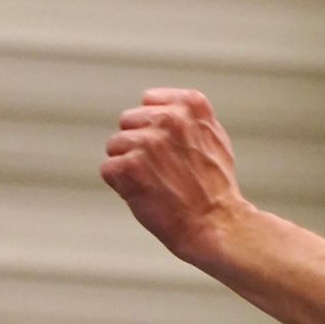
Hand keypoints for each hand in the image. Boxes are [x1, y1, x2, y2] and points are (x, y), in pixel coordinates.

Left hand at [101, 88, 248, 267]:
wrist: (215, 223)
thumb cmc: (216, 187)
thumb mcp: (215, 137)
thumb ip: (189, 117)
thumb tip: (162, 107)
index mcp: (190, 105)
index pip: (149, 101)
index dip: (154, 127)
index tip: (170, 147)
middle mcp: (168, 118)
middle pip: (128, 122)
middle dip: (138, 144)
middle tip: (162, 169)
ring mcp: (147, 142)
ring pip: (115, 146)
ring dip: (129, 166)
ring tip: (156, 183)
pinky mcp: (129, 166)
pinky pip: (108, 169)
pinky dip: (121, 185)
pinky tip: (145, 194)